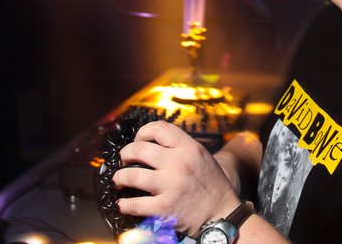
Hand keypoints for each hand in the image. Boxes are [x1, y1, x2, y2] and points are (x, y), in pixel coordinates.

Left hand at [113, 121, 240, 236]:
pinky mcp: (163, 208)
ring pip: (131, 175)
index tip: (138, 140)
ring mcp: (170, 186)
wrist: (221, 212)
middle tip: (124, 160)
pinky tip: (123, 203)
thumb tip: (153, 143)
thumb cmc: (211, 185)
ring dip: (119, 177)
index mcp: (189, 148)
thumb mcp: (202, 156)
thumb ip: (181, 148)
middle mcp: (178, 164)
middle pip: (139, 149)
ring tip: (120, 180)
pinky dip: (124, 204)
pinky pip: (133, 204)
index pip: (158, 128)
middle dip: (125, 154)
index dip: (143, 132)